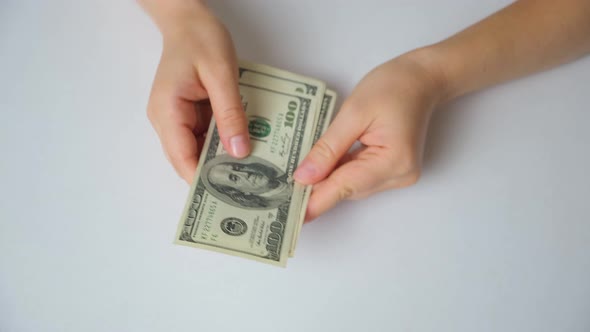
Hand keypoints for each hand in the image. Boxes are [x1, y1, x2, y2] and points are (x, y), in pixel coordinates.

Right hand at [143, 1, 249, 182]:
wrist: (188, 19)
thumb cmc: (200, 38)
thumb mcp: (221, 74)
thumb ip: (230, 113)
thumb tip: (239, 150)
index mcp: (167, 111)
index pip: (182, 158)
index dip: (203, 181)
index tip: (228, 198)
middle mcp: (165, 119)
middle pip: (188, 159)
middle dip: (215, 174)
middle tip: (246, 191)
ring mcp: (174, 117)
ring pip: (197, 150)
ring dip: (220, 160)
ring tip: (250, 174)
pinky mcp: (186, 114)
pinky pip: (203, 136)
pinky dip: (222, 143)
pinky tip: (243, 148)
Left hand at [294, 50, 445, 220]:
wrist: (422, 79)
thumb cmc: (392, 87)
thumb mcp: (353, 113)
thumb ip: (328, 148)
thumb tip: (304, 177)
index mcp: (393, 160)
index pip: (346, 186)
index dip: (316, 201)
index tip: (292, 216)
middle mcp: (399, 175)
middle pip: (349, 188)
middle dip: (319, 185)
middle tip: (284, 185)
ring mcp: (399, 174)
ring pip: (353, 184)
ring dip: (330, 176)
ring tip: (303, 167)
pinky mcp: (394, 169)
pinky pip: (360, 176)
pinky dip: (342, 170)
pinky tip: (326, 160)